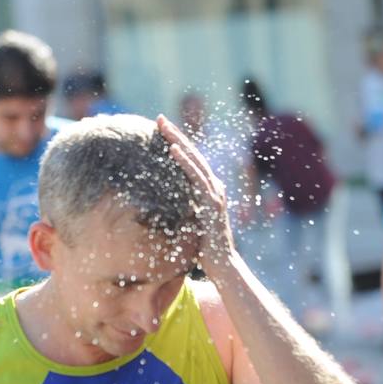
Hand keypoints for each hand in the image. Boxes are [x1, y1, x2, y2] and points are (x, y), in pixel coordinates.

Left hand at [158, 114, 234, 274]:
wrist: (222, 265)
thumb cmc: (204, 250)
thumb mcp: (189, 225)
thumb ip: (181, 214)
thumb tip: (161, 212)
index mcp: (209, 191)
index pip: (192, 162)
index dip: (178, 144)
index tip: (161, 131)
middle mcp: (214, 187)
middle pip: (193, 154)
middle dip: (176, 135)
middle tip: (159, 118)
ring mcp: (214, 193)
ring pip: (194, 160)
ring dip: (178, 141)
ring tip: (163, 126)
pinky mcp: (211, 202)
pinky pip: (195, 176)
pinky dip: (184, 161)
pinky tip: (172, 149)